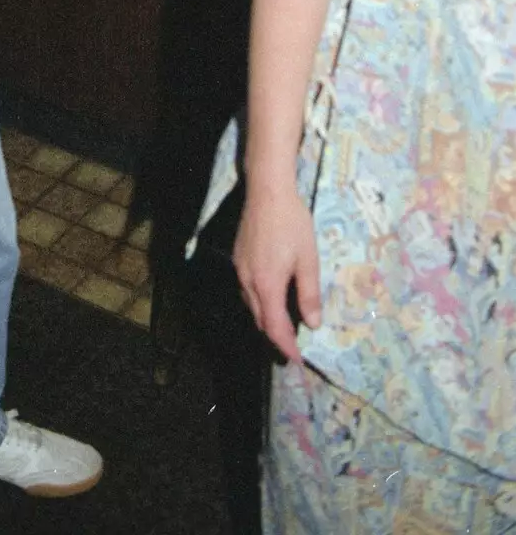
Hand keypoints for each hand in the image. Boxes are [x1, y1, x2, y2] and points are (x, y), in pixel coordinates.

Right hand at [233, 184, 320, 363]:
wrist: (267, 191)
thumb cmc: (293, 224)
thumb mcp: (308, 260)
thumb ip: (309, 294)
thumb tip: (313, 324)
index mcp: (267, 285)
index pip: (274, 328)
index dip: (286, 346)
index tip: (297, 360)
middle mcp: (248, 281)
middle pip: (260, 319)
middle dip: (276, 336)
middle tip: (293, 347)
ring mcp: (240, 268)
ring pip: (252, 305)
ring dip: (267, 319)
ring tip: (285, 325)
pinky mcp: (238, 257)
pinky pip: (248, 290)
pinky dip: (260, 302)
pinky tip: (272, 296)